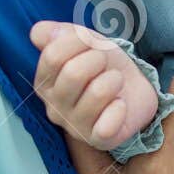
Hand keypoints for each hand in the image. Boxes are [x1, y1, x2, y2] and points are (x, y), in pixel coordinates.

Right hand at [30, 20, 158, 151]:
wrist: (133, 86)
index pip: (53, 55)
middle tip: (105, 64)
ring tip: (115, 82)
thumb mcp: (82, 40)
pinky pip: (108, 123)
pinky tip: (119, 105)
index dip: (79, 42)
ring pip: (97, 92)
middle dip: (98, 59)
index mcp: (44, 83)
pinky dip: (120, 108)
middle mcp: (53, 108)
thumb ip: (57, 33)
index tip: (90, 44)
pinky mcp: (98, 139)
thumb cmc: (102, 64)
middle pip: (73, 73)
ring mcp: (75, 126)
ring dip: (113, 79)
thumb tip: (39, 33)